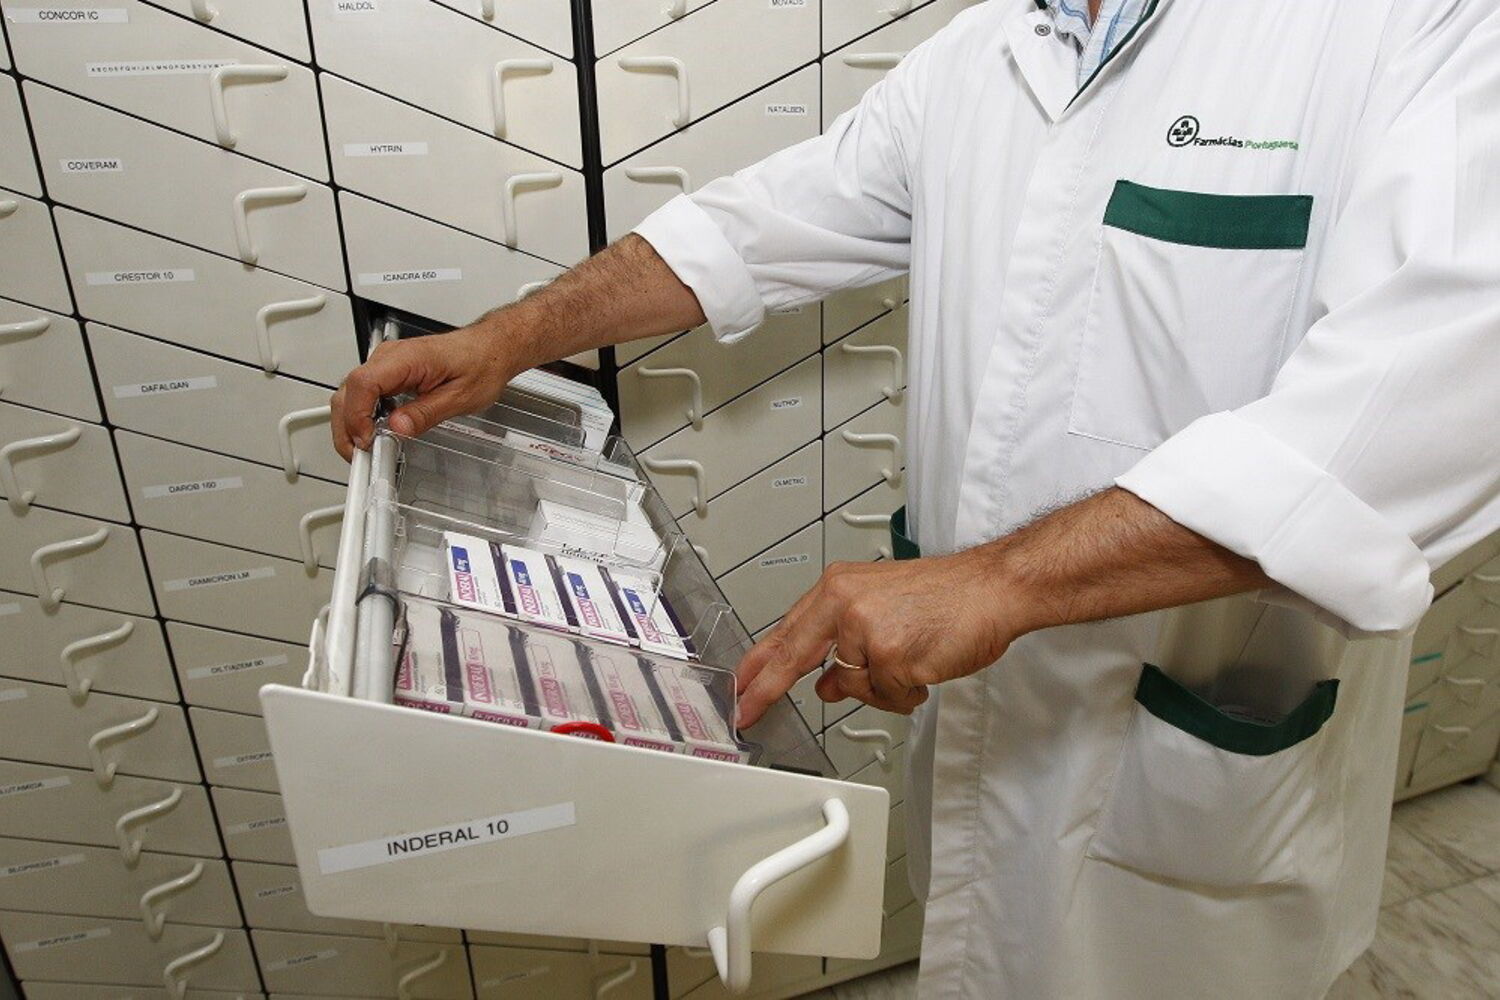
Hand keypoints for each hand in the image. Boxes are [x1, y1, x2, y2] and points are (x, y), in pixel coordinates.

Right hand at [330, 320, 528, 459]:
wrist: (489, 349)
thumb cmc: (480, 364)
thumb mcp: (460, 398)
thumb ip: (426, 413)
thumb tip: (398, 428)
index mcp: (407, 358)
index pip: (364, 384)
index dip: (357, 416)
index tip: (366, 441)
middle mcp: (390, 356)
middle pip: (348, 390)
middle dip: (346, 427)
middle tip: (360, 456)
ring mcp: (386, 362)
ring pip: (351, 392)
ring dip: (351, 422)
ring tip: (366, 449)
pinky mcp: (389, 371)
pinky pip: (364, 392)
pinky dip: (362, 414)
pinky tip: (374, 431)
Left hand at [733, 552, 1020, 727]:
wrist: (993, 588)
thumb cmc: (946, 596)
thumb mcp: (881, 609)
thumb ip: (844, 645)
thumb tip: (826, 684)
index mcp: (838, 588)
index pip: (786, 632)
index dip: (758, 665)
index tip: (738, 687)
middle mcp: (845, 604)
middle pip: (793, 657)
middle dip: (768, 690)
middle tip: (746, 711)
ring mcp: (867, 630)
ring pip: (852, 687)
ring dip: (882, 687)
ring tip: (912, 657)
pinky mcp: (893, 656)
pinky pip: (887, 696)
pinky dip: (907, 692)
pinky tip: (926, 664)